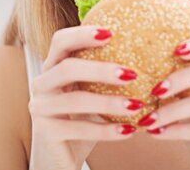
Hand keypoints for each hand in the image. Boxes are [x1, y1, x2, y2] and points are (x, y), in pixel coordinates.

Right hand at [28, 25, 143, 169]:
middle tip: (131, 73)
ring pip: (75, 100)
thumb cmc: (83, 117)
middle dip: (100, 69)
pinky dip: (106, 130)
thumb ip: (108, 72)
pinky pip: (79, 129)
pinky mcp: (45, 132)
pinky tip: (129, 131)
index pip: (61, 41)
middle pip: (67, 68)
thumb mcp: (93, 91)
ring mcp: (40, 108)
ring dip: (109, 103)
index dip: (82, 34)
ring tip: (137, 105)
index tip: (111, 33)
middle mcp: (42, 83)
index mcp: (53, 66)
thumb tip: (149, 49)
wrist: (61, 156)